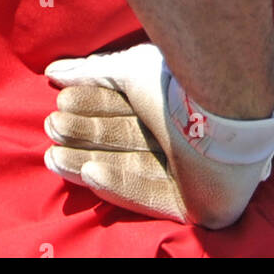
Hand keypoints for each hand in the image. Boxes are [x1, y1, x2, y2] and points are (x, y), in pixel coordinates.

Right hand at [44, 42, 273, 229]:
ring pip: (131, 168)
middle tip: (51, 128)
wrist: (222, 99)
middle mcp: (182, 136)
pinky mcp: (198, 204)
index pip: (124, 109)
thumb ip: (91, 72)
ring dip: (89, 162)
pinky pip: (154, 196)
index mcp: (172, 103)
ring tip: (54, 155)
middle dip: (84, 135)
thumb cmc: (179, 78)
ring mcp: (191, 172)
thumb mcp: (128, 69)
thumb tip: (52, 71)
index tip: (57, 102)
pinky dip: (121, 185)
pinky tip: (90, 173)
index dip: (89, 106)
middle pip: (123, 139)